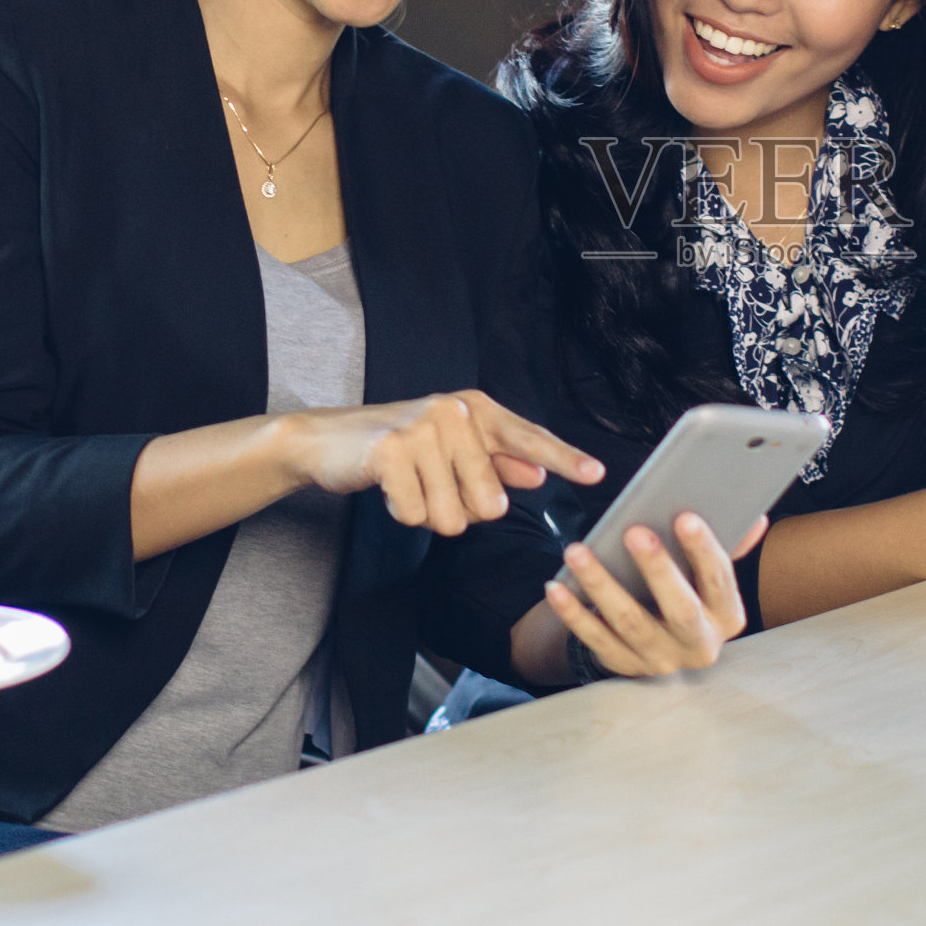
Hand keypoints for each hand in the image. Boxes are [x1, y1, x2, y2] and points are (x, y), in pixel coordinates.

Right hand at [284, 390, 603, 535]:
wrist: (328, 441)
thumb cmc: (399, 445)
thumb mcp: (452, 447)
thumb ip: (496, 461)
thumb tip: (538, 475)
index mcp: (477, 409)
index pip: (529, 438)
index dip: (564, 458)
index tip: (597, 473)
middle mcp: (455, 412)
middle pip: (490, 502)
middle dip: (463, 511)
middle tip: (434, 488)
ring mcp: (423, 429)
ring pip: (454, 516)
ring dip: (431, 515)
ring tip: (411, 486)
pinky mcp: (392, 452)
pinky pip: (416, 515)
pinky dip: (403, 514)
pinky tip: (389, 489)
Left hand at [541, 512, 766, 677]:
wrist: (665, 644)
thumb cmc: (690, 592)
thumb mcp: (711, 576)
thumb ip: (729, 546)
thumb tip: (754, 518)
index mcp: (728, 617)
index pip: (720, 581)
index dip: (704, 549)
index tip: (685, 517)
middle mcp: (700, 645)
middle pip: (680, 609)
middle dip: (657, 569)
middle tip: (633, 532)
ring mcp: (661, 661)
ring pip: (630, 623)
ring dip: (601, 585)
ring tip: (577, 550)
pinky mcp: (625, 667)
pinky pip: (595, 640)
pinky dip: (573, 614)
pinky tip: (556, 587)